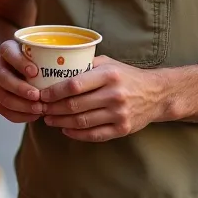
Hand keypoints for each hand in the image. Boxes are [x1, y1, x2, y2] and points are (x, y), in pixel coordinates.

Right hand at [0, 40, 45, 124]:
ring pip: (3, 97)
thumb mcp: (40, 52)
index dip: (20, 63)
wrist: (18, 70)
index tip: (35, 72)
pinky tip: (34, 116)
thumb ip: (49, 54)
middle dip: (21, 88)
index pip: (9, 53)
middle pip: (3, 78)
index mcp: (6, 50)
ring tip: (39, 109)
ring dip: (21, 105)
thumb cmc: (36, 60)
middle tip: (38, 96)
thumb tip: (76, 59)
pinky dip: (19, 115)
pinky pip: (4, 110)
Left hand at [40, 56, 167, 141]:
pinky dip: (76, 134)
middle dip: (53, 108)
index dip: (54, 92)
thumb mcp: (109, 63)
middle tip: (41, 108)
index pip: (74, 84)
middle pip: (75, 105)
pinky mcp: (122, 129)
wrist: (156, 94)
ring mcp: (119, 114)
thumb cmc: (127, 76)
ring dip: (61, 122)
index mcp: (109, 75)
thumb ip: (85, 64)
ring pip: (81, 121)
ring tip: (49, 119)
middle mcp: (114, 94)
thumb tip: (56, 68)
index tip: (41, 94)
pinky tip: (66, 130)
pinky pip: (94, 134)